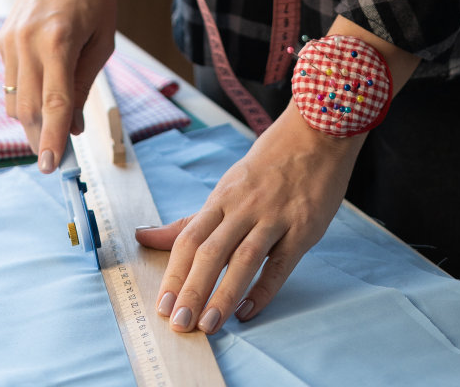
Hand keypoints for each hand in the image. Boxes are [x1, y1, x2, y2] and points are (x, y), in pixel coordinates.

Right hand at [0, 0, 115, 172]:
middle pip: (27, 110)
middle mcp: (27, 41)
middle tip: (59, 155)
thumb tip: (75, 128)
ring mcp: (10, 40)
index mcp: (58, 40)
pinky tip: (42, 96)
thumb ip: (84, 84)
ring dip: (31, 122)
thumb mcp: (102, 40)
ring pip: (12, 101)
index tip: (52, 167)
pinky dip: (24, 97)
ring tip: (53, 129)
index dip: (54, 140)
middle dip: (42, 138)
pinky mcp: (2, 38)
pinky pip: (9, 82)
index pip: (54, 104)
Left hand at [135, 101, 363, 334]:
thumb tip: (143, 236)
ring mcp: (274, 216)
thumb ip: (189, 220)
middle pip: (211, 251)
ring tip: (208, 325)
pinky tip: (248, 312)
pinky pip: (281, 263)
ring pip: (244, 259)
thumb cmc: (267, 165)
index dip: (173, 273)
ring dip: (224, 294)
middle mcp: (244, 207)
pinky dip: (264, 289)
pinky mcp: (303, 227)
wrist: (316, 134)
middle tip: (179, 324)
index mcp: (222, 198)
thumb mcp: (226, 187)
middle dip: (192, 289)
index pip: (189, 238)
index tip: (161, 306)